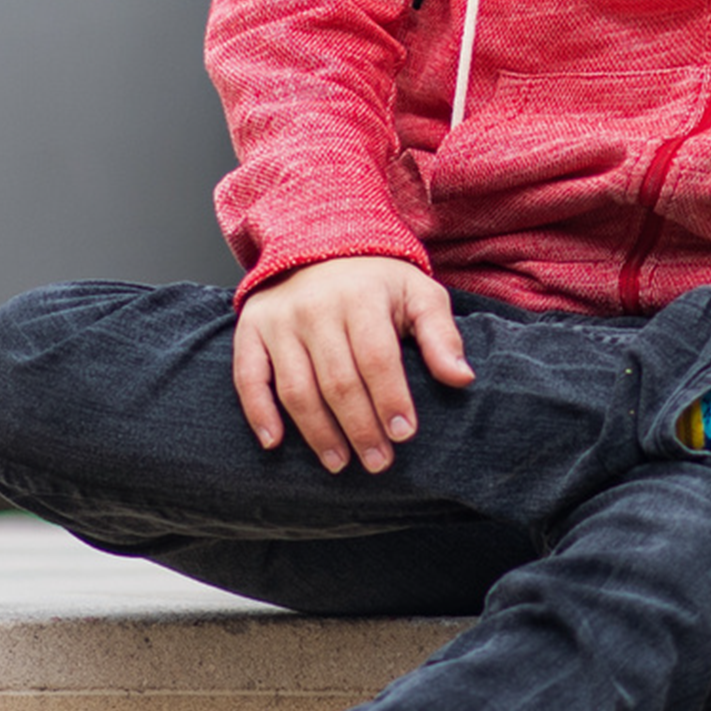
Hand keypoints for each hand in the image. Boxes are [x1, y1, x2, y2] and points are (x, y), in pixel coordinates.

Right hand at [232, 255, 473, 472]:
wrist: (319, 247)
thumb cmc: (378, 283)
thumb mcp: (420, 295)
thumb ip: (442, 336)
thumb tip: (462, 378)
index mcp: (361, 297)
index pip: (377, 358)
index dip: (390, 399)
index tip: (404, 435)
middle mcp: (314, 307)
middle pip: (337, 380)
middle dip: (360, 427)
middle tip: (377, 462)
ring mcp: (278, 320)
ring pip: (296, 387)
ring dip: (317, 432)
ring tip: (339, 463)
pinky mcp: (251, 330)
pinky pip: (249, 377)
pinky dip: (258, 412)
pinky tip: (275, 444)